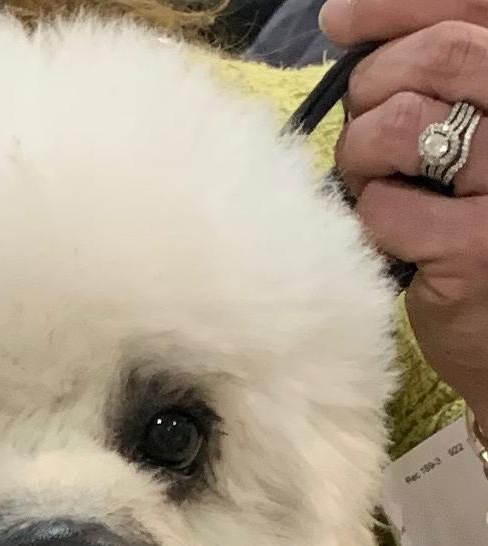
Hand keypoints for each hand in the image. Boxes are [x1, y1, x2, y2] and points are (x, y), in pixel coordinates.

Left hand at [320, 0, 487, 426]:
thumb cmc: (479, 231)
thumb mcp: (473, 144)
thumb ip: (434, 83)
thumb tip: (348, 24)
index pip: (474, 10)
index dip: (398, 7)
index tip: (342, 18)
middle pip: (436, 57)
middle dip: (374, 88)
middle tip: (365, 132)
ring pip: (399, 127)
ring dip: (362, 157)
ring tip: (378, 189)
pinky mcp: (475, 251)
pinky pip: (382, 208)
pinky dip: (368, 221)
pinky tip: (391, 241)